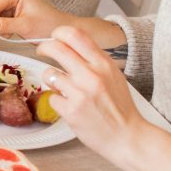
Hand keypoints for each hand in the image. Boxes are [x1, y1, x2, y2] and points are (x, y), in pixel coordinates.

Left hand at [37, 26, 148, 157]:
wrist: (128, 137)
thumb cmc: (120, 108)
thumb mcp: (114, 76)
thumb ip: (94, 61)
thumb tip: (69, 46)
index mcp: (103, 64)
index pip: (75, 35)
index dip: (59, 33)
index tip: (54, 38)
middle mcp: (91, 75)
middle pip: (56, 48)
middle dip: (44, 47)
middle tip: (42, 51)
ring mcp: (80, 93)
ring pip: (49, 73)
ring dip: (50, 79)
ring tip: (62, 87)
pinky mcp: (71, 110)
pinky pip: (52, 98)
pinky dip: (57, 101)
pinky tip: (69, 106)